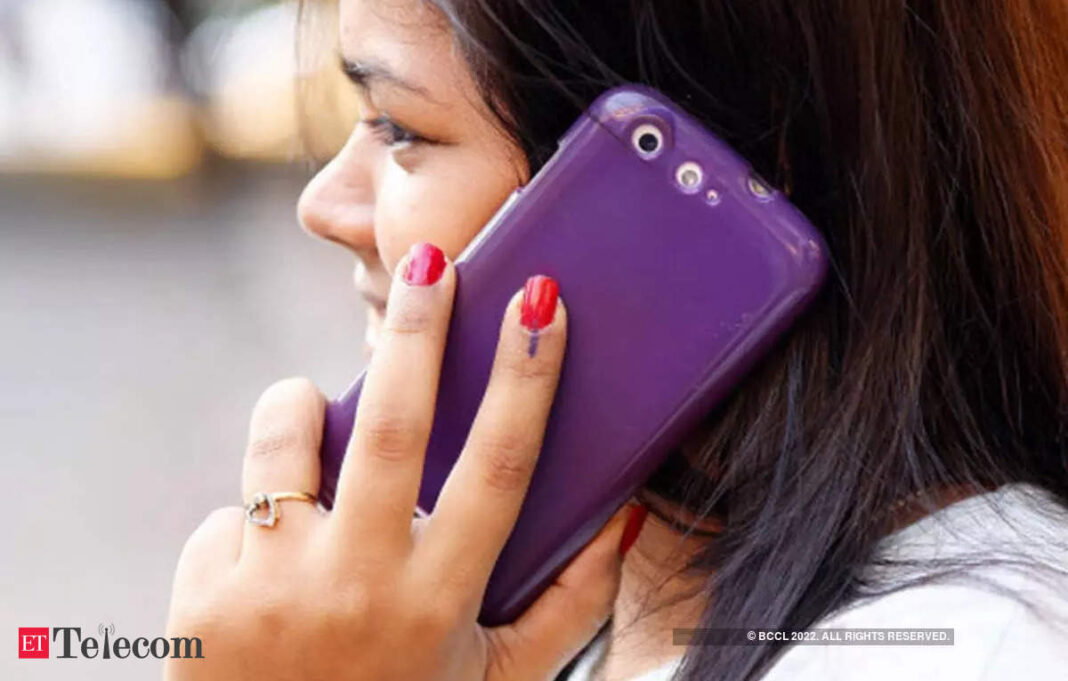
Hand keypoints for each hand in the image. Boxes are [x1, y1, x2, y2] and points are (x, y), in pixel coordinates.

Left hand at [164, 242, 646, 680]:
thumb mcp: (499, 679)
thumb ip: (570, 604)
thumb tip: (622, 517)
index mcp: (438, 602)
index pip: (499, 469)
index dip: (527, 378)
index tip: (542, 304)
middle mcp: (357, 586)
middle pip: (394, 426)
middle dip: (417, 329)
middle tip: (432, 260)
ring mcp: (273, 587)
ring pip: (287, 442)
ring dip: (299, 405)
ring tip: (310, 409)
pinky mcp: (205, 595)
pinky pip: (234, 506)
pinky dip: (259, 514)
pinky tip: (272, 565)